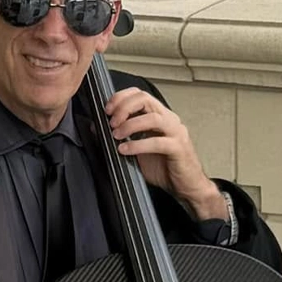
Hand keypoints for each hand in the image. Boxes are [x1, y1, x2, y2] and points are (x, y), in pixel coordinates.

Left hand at [104, 87, 226, 221]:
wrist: (185, 186)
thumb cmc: (164, 168)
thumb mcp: (136, 150)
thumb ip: (120, 137)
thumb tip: (96, 128)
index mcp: (159, 116)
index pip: (140, 94)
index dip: (121, 97)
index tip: (107, 109)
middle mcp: (168, 120)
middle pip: (145, 99)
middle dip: (124, 108)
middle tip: (111, 122)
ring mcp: (175, 132)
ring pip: (152, 118)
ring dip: (130, 125)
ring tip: (116, 135)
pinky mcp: (178, 148)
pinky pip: (157, 142)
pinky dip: (138, 145)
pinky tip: (124, 150)